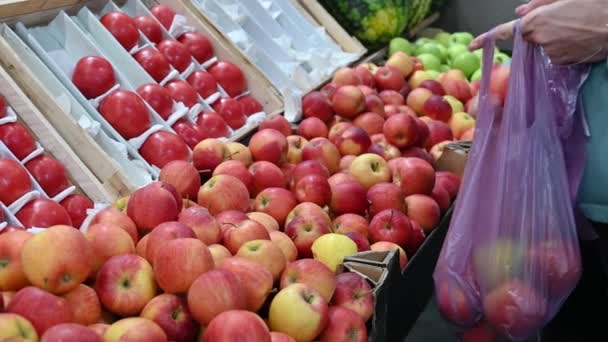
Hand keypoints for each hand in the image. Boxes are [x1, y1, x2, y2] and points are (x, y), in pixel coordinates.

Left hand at [470, 0, 607, 64]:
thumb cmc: (594, 4)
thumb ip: (539, 3)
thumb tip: (519, 12)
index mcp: (536, 21)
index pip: (504, 31)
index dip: (486, 38)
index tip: (472, 45)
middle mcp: (539, 40)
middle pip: (527, 39)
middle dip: (537, 31)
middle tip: (561, 20)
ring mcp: (550, 55)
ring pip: (542, 48)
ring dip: (551, 39)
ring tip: (574, 27)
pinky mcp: (562, 63)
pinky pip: (554, 56)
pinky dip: (560, 48)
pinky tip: (577, 38)